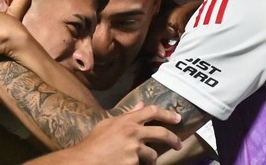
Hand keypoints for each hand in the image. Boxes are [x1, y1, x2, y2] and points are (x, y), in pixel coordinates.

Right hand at [61, 104, 181, 163]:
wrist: (86, 160)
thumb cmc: (94, 142)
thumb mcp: (108, 124)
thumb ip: (126, 115)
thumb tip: (140, 106)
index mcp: (127, 121)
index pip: (151, 111)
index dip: (167, 114)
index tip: (177, 118)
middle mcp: (133, 133)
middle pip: (161, 133)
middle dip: (173, 140)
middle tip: (178, 145)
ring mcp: (134, 149)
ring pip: (153, 155)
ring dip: (151, 159)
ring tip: (146, 162)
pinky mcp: (134, 163)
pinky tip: (129, 164)